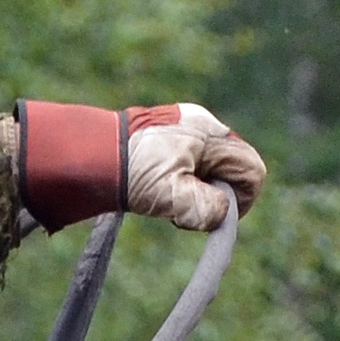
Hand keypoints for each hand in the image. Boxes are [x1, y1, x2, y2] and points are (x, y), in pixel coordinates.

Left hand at [121, 102, 265, 232]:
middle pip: (233, 167)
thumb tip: (223, 214)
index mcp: (210, 134)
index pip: (251, 169)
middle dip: (218, 194)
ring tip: (171, 199)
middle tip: (188, 208)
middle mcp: (202, 125)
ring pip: (212, 166)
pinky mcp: (168, 135)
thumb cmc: (133, 172)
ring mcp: (185, 127)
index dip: (243, 198)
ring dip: (200, 189)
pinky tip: (161, 188)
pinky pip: (193, 161)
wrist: (88, 153)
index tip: (218, 215)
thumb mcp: (173, 196)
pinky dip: (185, 179)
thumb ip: (207, 208)